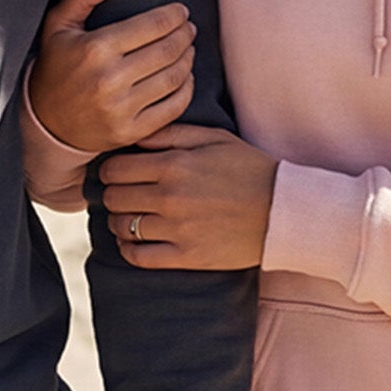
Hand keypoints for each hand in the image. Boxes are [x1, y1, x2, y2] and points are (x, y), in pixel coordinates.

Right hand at [26, 0, 195, 152]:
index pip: (151, 26)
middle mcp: (110, 80)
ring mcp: (122, 109)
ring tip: (189, 48)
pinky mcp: (131, 132)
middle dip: (184, 35)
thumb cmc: (55, 66)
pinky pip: (172, 108)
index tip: (181, 11)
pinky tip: (186, 77)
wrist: (46, 124)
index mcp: (96, 49)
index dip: (173, 15)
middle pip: (166, 51)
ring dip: (188, 60)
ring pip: (173, 79)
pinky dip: (186, 90)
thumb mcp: (59, 24)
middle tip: (189, 28)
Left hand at [101, 121, 276, 269]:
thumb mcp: (211, 137)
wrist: (281, 210)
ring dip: (117, 220)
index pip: (116, 168)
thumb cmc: (247, 168)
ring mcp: (177, 230)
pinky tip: (132, 239)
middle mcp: (170, 197)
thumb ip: (170, 133)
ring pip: (122, 227)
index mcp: (173, 164)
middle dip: (110, 193)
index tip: (113, 171)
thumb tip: (135, 136)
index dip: (108, 168)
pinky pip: (139, 257)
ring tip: (124, 214)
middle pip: (114, 197)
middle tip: (116, 192)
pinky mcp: (187, 257)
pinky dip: (128, 249)